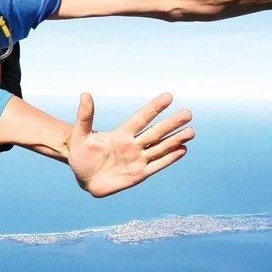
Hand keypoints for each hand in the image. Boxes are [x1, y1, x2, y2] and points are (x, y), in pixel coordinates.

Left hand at [68, 93, 193, 196]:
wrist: (83, 177)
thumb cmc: (80, 154)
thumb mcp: (80, 134)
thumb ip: (85, 116)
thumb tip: (85, 94)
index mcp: (121, 134)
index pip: (141, 118)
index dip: (154, 108)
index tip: (168, 96)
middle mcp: (133, 145)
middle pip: (155, 132)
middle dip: (171, 123)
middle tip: (188, 113)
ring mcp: (138, 159)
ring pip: (160, 148)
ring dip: (175, 140)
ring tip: (192, 131)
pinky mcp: (139, 174)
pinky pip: (157, 165)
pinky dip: (169, 158)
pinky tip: (183, 150)